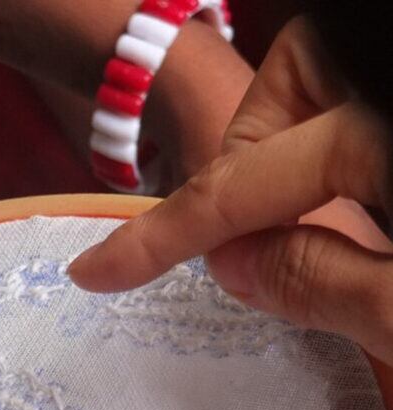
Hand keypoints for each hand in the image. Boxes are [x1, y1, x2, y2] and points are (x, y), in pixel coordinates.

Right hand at [68, 17, 392, 362]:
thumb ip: (321, 282)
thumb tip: (237, 262)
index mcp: (382, 138)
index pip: (242, 184)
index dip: (160, 236)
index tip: (94, 272)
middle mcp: (389, 94)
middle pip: (293, 79)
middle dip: (260, 155)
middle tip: (278, 233)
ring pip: (330, 83)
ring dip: (307, 148)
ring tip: (340, 220)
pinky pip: (361, 107)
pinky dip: (344, 149)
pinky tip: (366, 201)